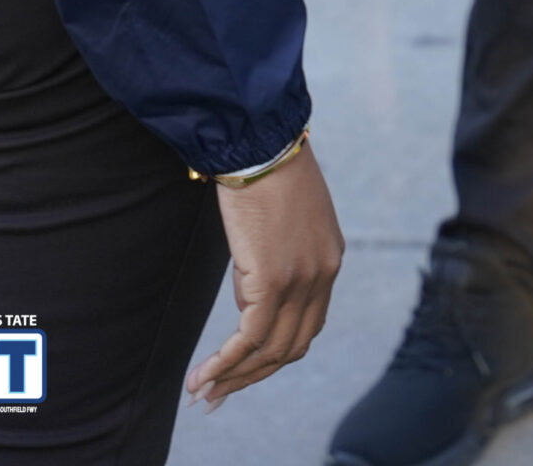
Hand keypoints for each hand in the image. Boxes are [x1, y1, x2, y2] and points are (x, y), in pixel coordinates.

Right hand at [186, 142, 343, 408]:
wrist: (260, 138)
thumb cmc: (265, 165)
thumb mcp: (283, 217)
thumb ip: (276, 256)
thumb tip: (250, 290)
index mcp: (329, 259)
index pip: (307, 324)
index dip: (275, 352)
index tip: (245, 367)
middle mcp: (323, 274)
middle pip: (292, 346)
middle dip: (254, 375)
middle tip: (219, 394)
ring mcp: (301, 279)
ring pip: (271, 351)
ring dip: (235, 377)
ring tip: (203, 392)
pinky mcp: (273, 279)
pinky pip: (250, 338)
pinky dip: (226, 363)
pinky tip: (203, 375)